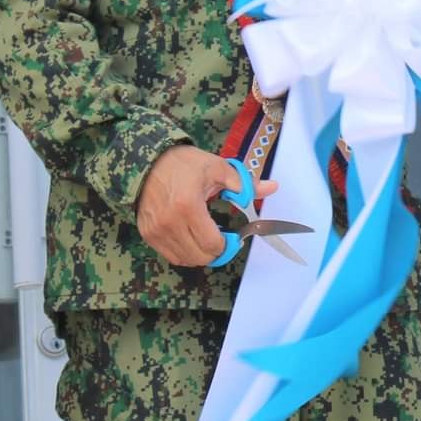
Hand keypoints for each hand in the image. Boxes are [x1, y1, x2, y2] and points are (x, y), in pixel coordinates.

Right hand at [135, 145, 278, 268]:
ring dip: (200, 254)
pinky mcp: (148, 234)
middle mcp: (170, 223)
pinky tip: (191, 238)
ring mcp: (156, 231)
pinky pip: (171, 255)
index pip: (213, 244)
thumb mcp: (217, 168)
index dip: (228, 245)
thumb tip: (273, 187)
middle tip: (222, 238)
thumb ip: (245, 184)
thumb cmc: (183, 164)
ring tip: (206, 237)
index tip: (233, 236)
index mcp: (189, 207)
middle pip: (200, 256)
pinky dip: (184, 253)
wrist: (147, 161)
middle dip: (216, 251)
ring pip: (185, 259)